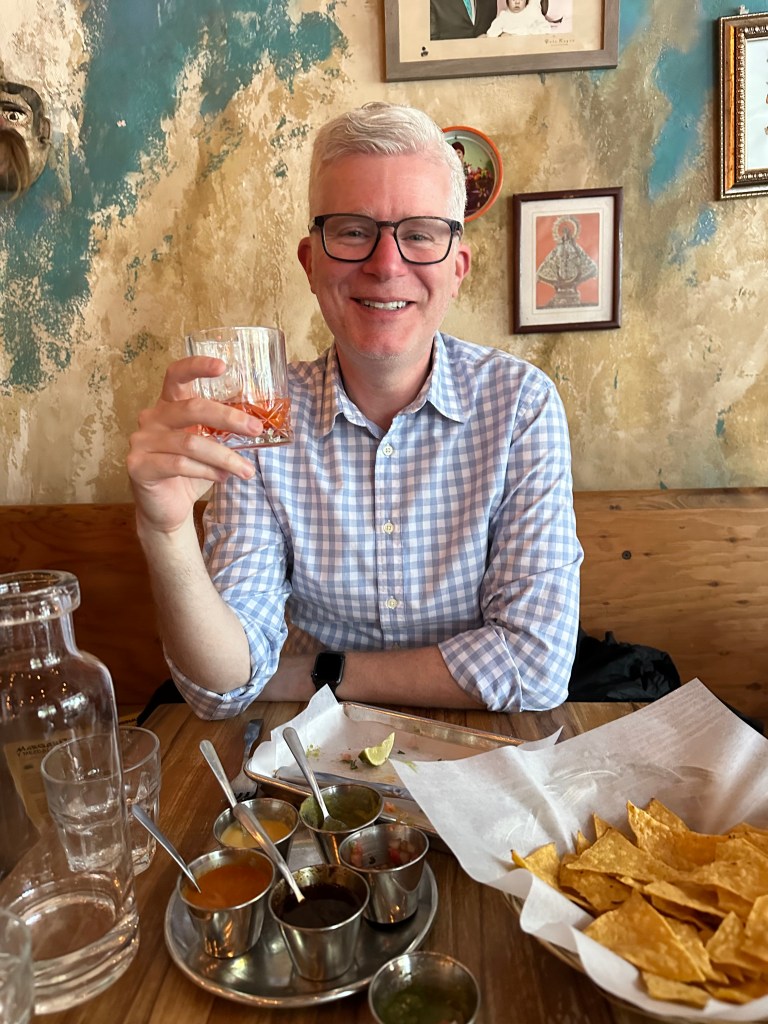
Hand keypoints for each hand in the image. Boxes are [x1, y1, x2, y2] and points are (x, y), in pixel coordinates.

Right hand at [127, 356, 262, 532]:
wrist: (165, 509)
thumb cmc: (189, 473)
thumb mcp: (207, 446)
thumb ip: (220, 432)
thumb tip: (257, 425)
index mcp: (167, 406)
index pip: (176, 376)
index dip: (197, 366)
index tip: (223, 366)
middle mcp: (151, 418)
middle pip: (191, 408)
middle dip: (228, 418)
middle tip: (255, 429)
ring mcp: (141, 442)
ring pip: (190, 443)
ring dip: (225, 457)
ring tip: (246, 470)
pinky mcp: (138, 466)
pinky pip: (180, 464)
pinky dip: (207, 471)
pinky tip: (223, 478)